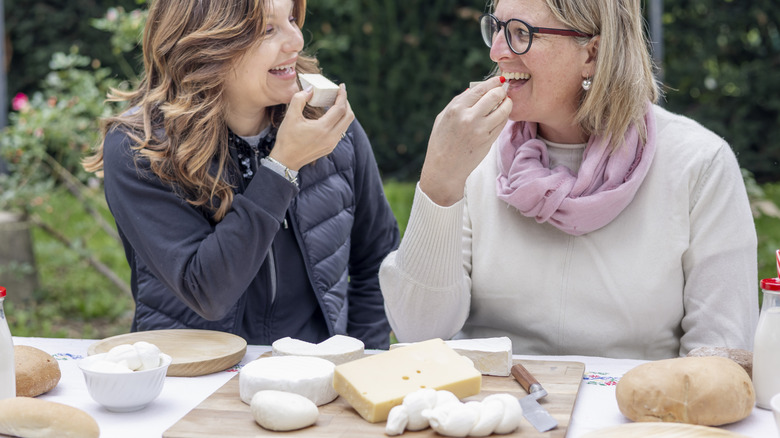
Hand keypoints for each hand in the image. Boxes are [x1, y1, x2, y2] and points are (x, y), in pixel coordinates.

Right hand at [270, 84, 354, 170]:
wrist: (286, 160)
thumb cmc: (287, 138)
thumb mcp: (290, 116)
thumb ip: (299, 99)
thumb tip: (310, 90)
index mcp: (323, 128)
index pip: (340, 108)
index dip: (343, 96)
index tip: (341, 86)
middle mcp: (331, 137)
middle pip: (349, 116)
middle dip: (346, 103)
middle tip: (340, 94)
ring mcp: (332, 144)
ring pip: (346, 125)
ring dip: (343, 113)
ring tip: (335, 103)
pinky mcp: (330, 147)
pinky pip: (340, 131)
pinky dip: (339, 121)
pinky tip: (331, 116)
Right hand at [419, 76, 511, 205]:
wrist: (444, 169)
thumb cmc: (441, 142)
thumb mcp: (443, 118)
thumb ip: (458, 102)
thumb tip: (474, 88)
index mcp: (456, 109)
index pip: (480, 89)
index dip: (493, 82)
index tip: (499, 80)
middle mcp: (469, 118)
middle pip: (494, 96)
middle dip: (501, 91)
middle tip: (503, 91)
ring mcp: (481, 130)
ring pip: (503, 109)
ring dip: (507, 103)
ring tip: (506, 102)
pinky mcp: (489, 141)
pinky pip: (502, 123)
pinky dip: (504, 116)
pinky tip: (502, 114)